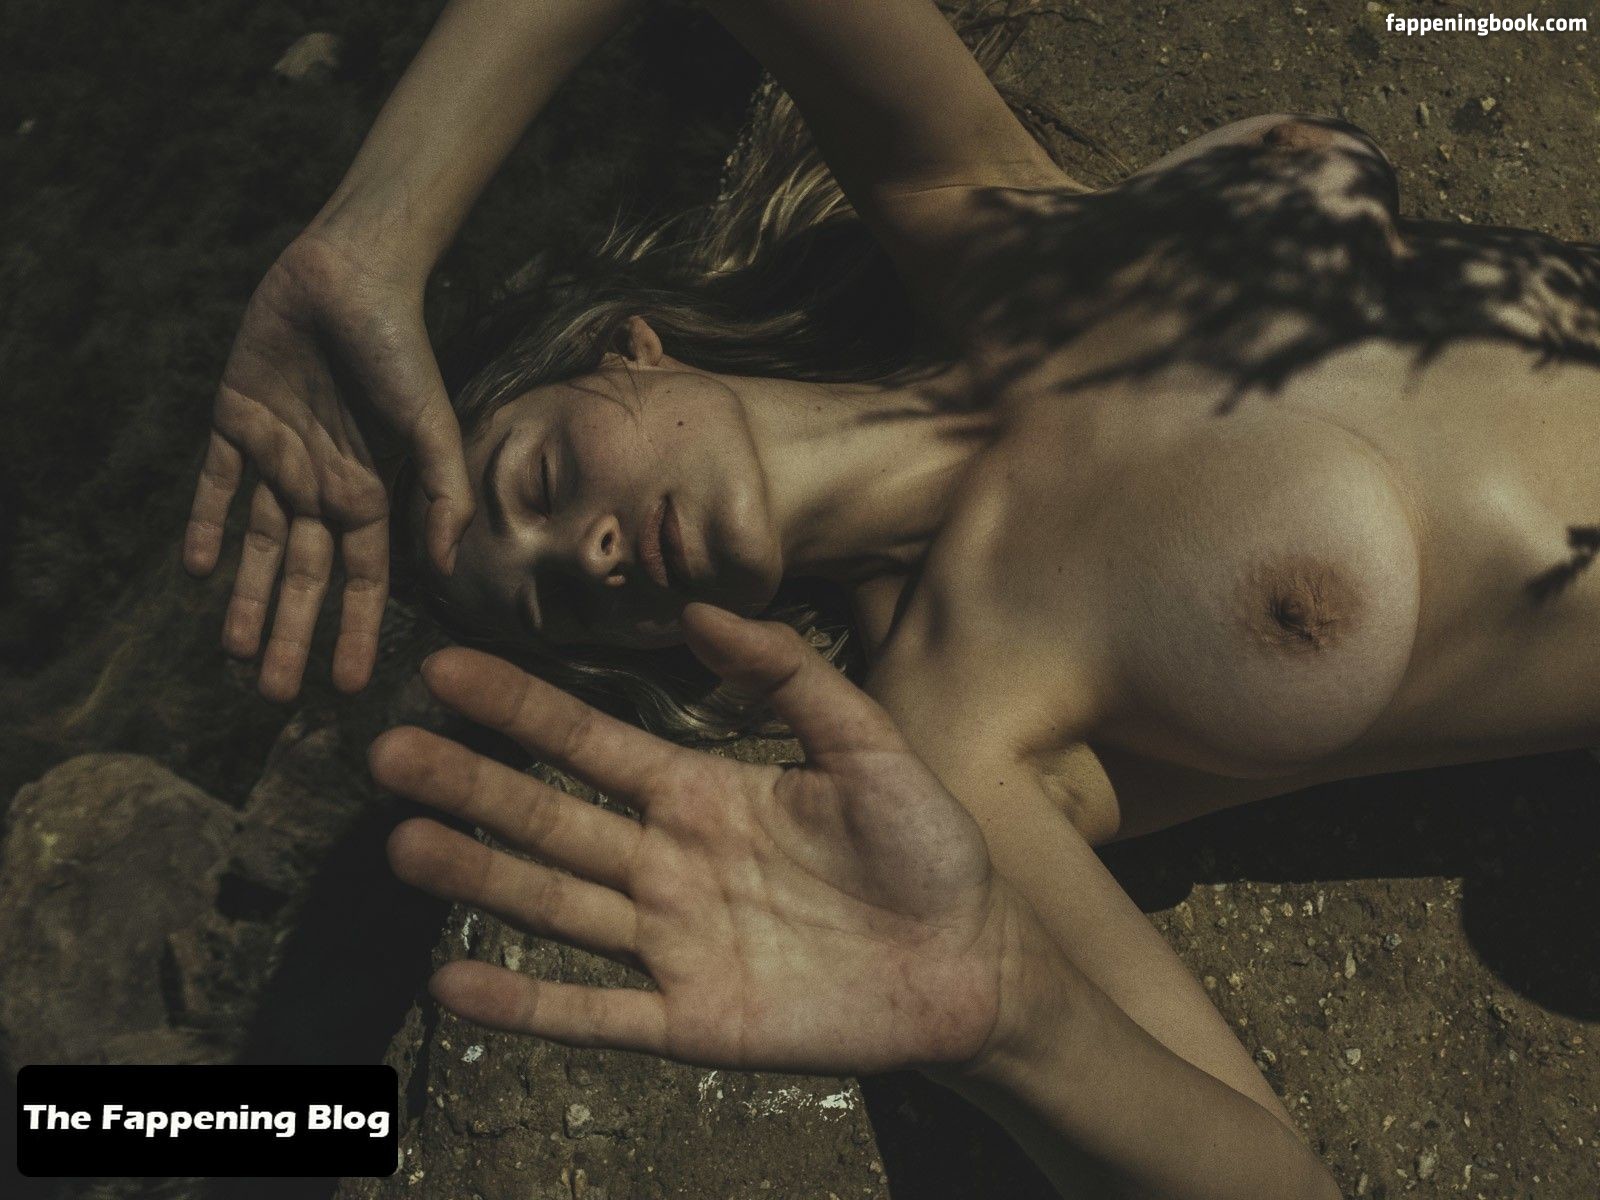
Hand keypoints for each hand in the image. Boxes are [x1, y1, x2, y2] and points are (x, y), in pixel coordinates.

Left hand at [183, 233, 472, 699]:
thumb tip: (448, 571)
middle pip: (303, 575)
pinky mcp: (234, 422)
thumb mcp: (433, 426)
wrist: (348, 275)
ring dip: (247, 597)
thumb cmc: (401, 349)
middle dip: (290, 634)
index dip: (352, 632)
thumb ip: (441, 496)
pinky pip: (215, 485)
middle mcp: (322, 485)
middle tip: (273, 695)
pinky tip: (199, 570)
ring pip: (258, 544)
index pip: (360, 580)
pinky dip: (206, 524)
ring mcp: (277, 456)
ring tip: (234, 653)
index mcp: (370, 494)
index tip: (345, 688)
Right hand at [370, 604, 1023, 1074]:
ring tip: (403, 845)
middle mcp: (670, 864)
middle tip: (388, 753)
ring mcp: (674, 944)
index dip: (521, 708)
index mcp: (703, 793)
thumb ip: (790, 677)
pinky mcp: (691, 1020)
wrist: (972, 964)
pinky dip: (526, 1004)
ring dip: (481, 878)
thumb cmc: (927, 848)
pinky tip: (454, 984)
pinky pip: (596, 1012)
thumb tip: (702, 609)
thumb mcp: (866, 744)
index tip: (446, 669)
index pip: (591, 744)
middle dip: (472, 785)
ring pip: (557, 908)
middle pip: (552, 820)